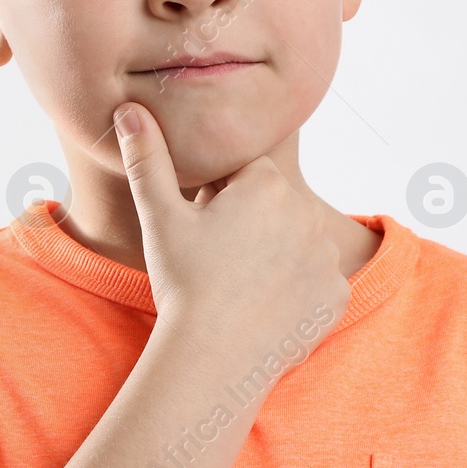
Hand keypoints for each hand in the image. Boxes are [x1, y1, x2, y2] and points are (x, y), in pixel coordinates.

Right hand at [113, 102, 350, 369]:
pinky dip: (296, 294)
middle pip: (275, 208)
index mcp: (267, 183)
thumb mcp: (160, 216)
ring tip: (241, 286)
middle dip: (251, 225)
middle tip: (218, 260)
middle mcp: (307, 212)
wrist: (213, 359)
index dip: (220, 199)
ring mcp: (327, 256)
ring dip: (277, 256)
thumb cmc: (183, 282)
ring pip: (297, 244)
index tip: (204, 227)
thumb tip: (129, 108)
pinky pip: (317, 284)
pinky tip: (267, 309)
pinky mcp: (336, 296)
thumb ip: (148, 158)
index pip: (246, 175)